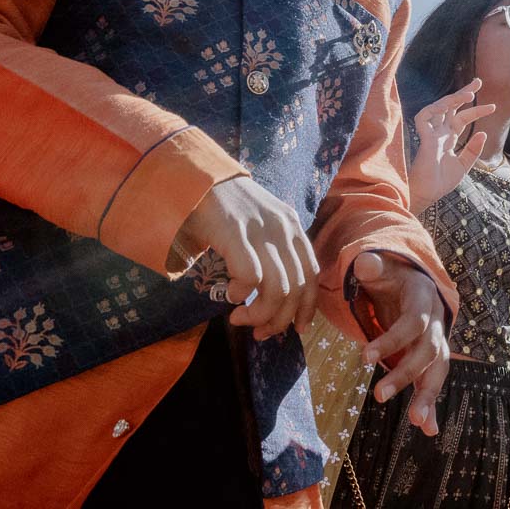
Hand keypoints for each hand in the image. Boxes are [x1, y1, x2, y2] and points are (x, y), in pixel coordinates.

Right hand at [179, 177, 319, 339]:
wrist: (199, 177)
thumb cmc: (228, 208)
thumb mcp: (262, 227)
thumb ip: (273, 254)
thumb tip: (276, 299)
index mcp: (293, 228)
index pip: (311, 275)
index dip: (307, 307)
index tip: (296, 328)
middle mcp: (284, 228)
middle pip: (296, 288)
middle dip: (278, 320)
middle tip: (259, 332)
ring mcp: (261, 230)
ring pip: (277, 288)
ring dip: (259, 314)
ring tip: (239, 319)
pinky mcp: (235, 232)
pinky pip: (250, 276)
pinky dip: (242, 294)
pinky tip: (230, 295)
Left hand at [353, 251, 450, 435]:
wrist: (415, 284)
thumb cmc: (394, 277)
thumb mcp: (383, 268)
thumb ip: (373, 266)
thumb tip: (364, 263)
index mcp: (425, 300)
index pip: (413, 323)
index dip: (392, 339)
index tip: (364, 356)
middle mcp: (437, 323)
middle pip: (428, 351)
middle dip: (407, 374)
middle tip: (379, 395)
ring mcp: (437, 343)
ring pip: (437, 371)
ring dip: (428, 397)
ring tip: (417, 423)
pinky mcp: (430, 360)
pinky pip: (433, 384)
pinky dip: (432, 407)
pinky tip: (429, 430)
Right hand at [408, 78, 495, 209]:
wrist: (427, 194)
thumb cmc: (441, 182)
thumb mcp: (463, 165)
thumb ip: (473, 150)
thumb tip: (482, 132)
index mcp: (448, 138)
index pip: (462, 118)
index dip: (476, 111)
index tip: (493, 107)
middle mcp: (439, 133)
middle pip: (450, 107)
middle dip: (463, 93)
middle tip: (478, 81)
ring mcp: (431, 134)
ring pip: (439, 108)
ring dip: (453, 99)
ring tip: (470, 94)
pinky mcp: (423, 138)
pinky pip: (424, 117)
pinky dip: (434, 109)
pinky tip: (447, 105)